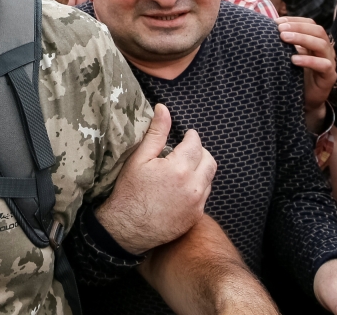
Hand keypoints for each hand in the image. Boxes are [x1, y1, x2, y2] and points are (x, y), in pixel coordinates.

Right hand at [95, 103, 216, 254]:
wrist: (127, 228)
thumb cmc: (130, 191)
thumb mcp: (139, 158)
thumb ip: (156, 133)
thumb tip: (163, 109)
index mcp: (179, 168)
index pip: (196, 144)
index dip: (191, 136)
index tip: (186, 135)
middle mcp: (193, 186)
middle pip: (209, 160)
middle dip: (201, 152)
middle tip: (187, 150)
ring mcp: (196, 203)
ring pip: (209, 179)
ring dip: (200, 169)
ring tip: (183, 168)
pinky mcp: (195, 216)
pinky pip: (204, 196)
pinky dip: (197, 187)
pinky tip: (181, 187)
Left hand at [277, 17, 335, 131]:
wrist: (303, 100)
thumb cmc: (293, 75)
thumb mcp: (286, 56)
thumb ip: (281, 44)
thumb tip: (262, 28)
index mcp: (315, 41)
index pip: (310, 24)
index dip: (295, 21)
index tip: (276, 22)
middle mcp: (325, 49)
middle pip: (317, 31)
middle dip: (298, 27)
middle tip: (280, 29)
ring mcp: (329, 62)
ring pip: (322, 45)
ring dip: (302, 39)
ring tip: (284, 38)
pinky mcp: (329, 77)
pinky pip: (324, 65)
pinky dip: (309, 60)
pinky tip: (294, 59)